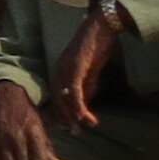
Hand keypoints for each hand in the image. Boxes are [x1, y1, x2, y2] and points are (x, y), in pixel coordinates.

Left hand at [50, 2, 124, 128]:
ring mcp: (64, 69)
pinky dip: (79, 106)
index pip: (56, 97)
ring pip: (64, 99)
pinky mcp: (74, 68)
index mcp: (59, 72)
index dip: (60, 113)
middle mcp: (58, 71)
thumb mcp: (91, 72)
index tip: (66, 126)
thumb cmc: (97, 47)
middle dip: (64, 118)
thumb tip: (84, 105)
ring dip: (73, 116)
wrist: (102, 27)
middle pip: (57, 100)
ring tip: (81, 128)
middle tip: (73, 132)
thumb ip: (86, 87)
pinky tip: (85, 117)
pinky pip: (74, 92)